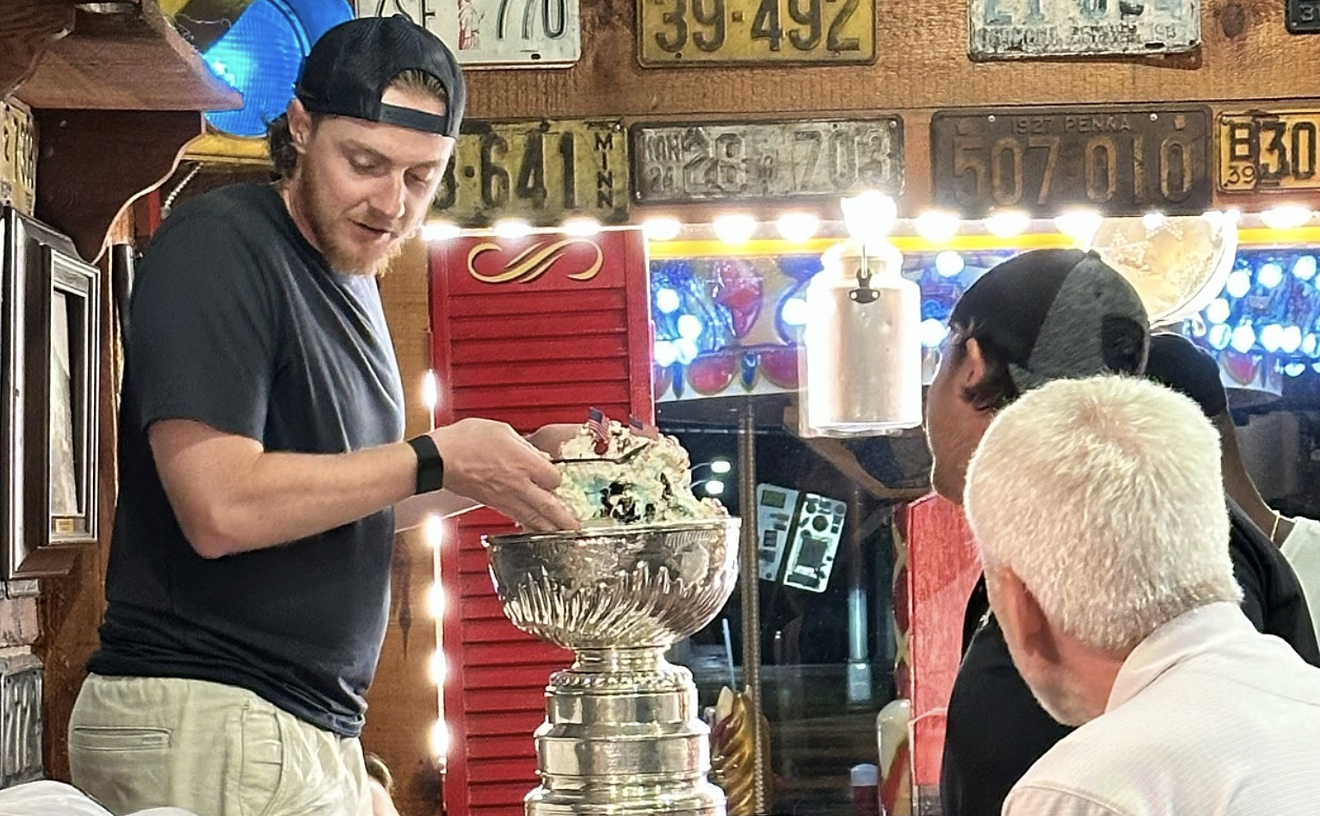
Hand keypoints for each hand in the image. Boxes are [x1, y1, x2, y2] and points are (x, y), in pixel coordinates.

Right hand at [429, 418, 579, 531]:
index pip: (553, 478)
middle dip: (565, 518)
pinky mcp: (493, 504)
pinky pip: (516, 517)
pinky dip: (528, 524)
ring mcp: (505, 497)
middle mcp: (517, 483)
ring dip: (549, 527)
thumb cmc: (465, 441)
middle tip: (577, 527)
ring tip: (561, 534)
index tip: (559, 477)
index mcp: (522, 462)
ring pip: (533, 517)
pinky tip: (533, 527)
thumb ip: (523, 444)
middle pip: (548, 505)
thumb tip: (536, 453)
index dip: (559, 478)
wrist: (439, 459)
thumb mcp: (501, 430)